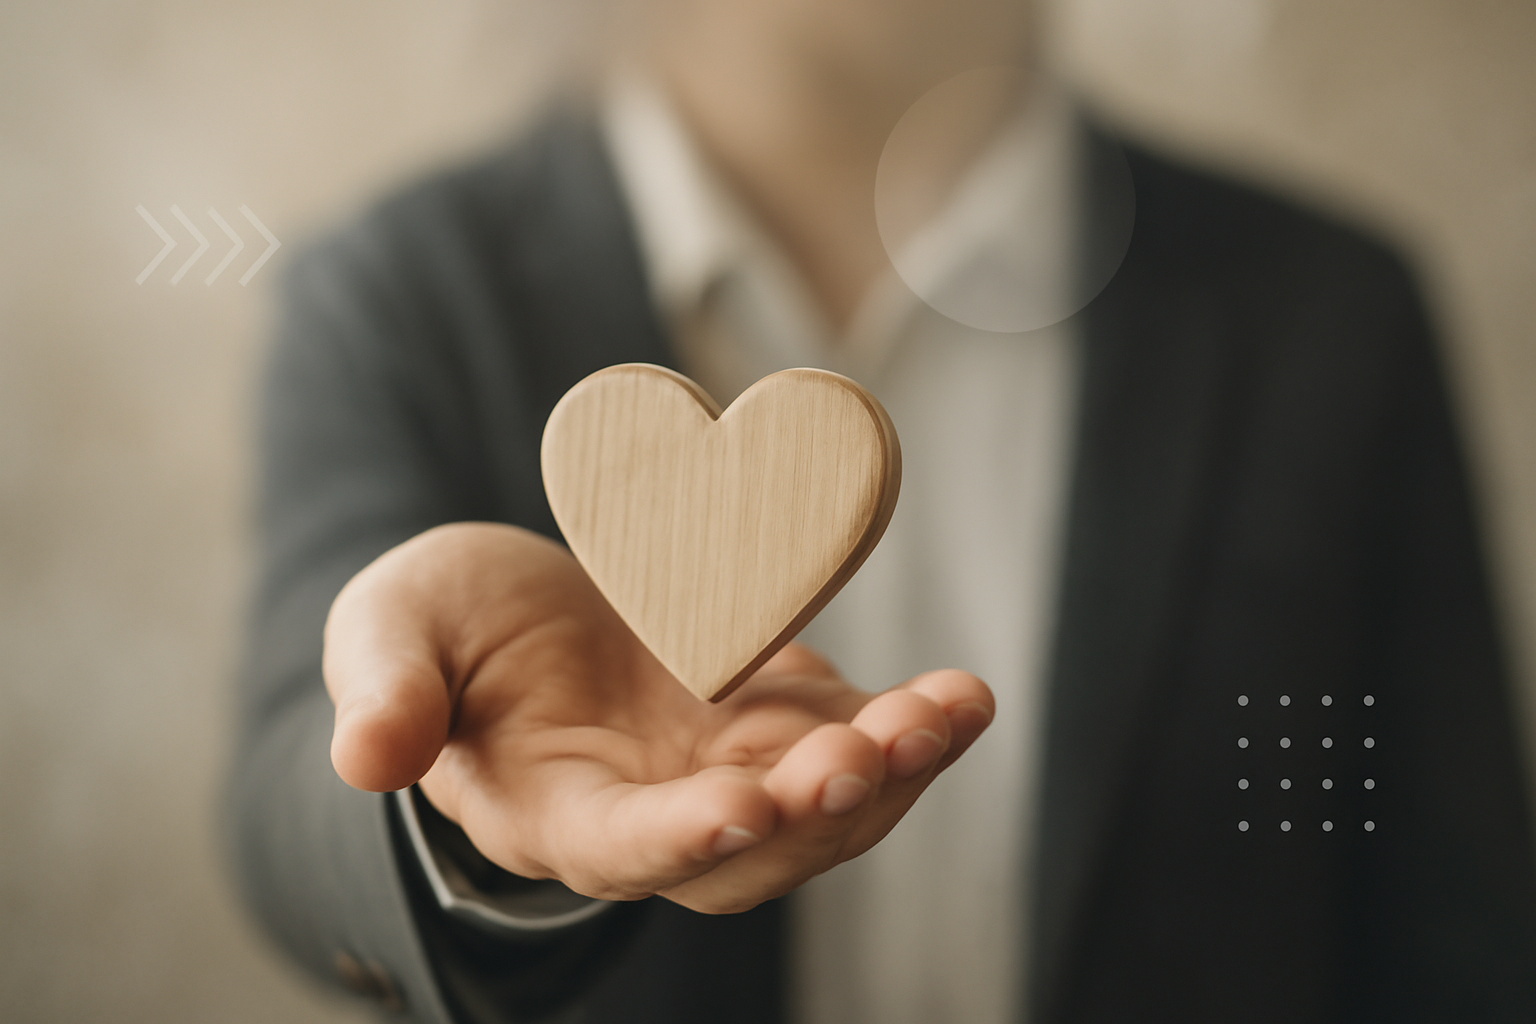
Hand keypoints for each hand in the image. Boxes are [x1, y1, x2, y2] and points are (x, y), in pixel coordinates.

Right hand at [323, 522, 993, 913]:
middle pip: (751, 851)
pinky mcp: (779, 726)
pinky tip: (965, 697)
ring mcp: (727, 773)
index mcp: (553, 812)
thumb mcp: (391, 630)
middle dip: (815, 810)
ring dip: (890, 773)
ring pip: (824, 812)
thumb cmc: (443, 624)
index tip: (739, 805)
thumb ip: (386, 693)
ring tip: (947, 710)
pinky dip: (916, 731)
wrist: (520, 606)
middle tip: (867, 748)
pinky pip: (859, 747)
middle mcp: (655, 817)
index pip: (620, 851)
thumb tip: (363, 762)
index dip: (679, 837)